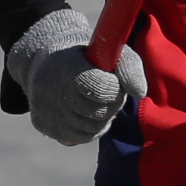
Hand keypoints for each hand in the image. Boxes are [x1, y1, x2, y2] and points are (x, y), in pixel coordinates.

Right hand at [5, 9, 146, 147]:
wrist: (48, 62)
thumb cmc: (87, 55)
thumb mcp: (108, 49)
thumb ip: (128, 65)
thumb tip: (140, 92)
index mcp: (65, 64)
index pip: (98, 87)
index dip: (115, 87)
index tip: (115, 80)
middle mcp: (50, 89)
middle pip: (97, 110)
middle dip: (112, 102)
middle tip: (110, 90)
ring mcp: (46, 110)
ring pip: (93, 127)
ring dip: (104, 116)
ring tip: (97, 99)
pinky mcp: (45, 126)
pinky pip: (82, 137)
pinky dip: (92, 127)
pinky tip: (87, 111)